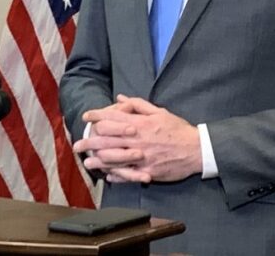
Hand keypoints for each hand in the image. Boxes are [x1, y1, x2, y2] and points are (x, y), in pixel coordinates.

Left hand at [74, 94, 201, 183]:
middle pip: (108, 140)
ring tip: (87, 161)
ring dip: (98, 161)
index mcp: (140, 124)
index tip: (86, 116)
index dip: (97, 116)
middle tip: (77, 144)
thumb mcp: (159, 112)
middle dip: (90, 141)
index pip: (113, 118)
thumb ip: (138, 105)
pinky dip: (116, 175)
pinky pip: (128, 174)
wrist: (196, 149)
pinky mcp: (147, 172)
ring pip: (114, 159)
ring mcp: (142, 157)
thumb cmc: (177, 129)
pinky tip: (107, 175)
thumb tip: (120, 98)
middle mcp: (138, 140)